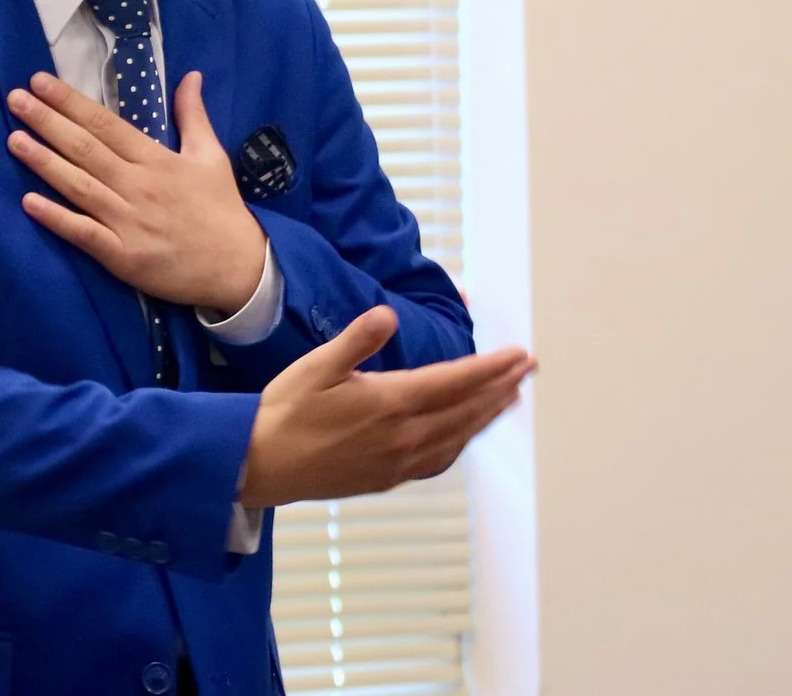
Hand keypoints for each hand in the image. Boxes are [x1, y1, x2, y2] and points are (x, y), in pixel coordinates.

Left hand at [5, 69, 262, 313]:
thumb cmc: (220, 209)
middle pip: (85, 149)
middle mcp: (137, 186)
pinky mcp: (122, 256)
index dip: (70, 102)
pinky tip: (28, 202)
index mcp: (156, 159)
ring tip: (14, 139)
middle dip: (47, 122)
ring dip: (44, 162)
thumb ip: (193, 114)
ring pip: (79, 186)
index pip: (105, 124)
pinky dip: (56, 218)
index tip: (40, 82)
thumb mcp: (211, 156)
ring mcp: (128, 222)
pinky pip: (83, 233)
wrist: (239, 268)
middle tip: (15, 99)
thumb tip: (191, 74)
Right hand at [235, 305, 534, 508]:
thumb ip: (357, 340)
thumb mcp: (317, 365)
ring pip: (459, 436)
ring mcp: (399, 460)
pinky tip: (466, 434)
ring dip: (488, 415)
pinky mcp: (389, 476)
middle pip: (467, 409)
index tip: (519, 354)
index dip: (491, 367)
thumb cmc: (287, 410)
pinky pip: (440, 459)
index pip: (456, 381)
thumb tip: (388, 315)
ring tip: (510, 398)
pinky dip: (462, 442)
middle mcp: (404, 435)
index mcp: (390, 402)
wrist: (262, 463)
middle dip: (501, 387)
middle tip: (529, 369)